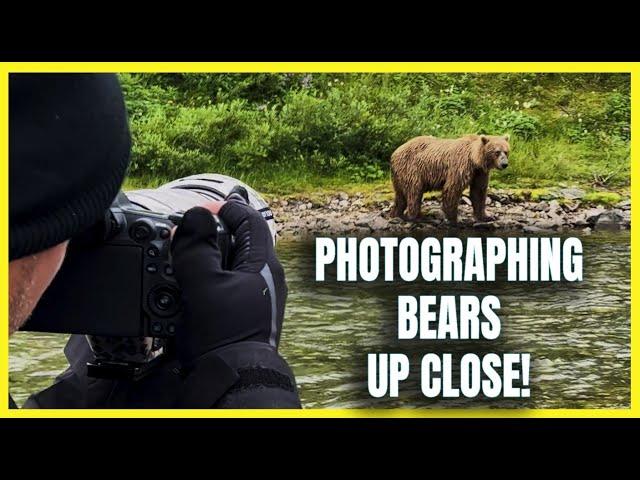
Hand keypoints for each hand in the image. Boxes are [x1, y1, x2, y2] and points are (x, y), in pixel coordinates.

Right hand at [170, 198, 285, 365]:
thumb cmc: (224, 337)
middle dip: (212, 234)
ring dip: (209, 258)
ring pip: (232, 263)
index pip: (251, 219)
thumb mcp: (203, 286)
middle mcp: (267, 278)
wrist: (234, 379)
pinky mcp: (246, 312)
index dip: (225, 209)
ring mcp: (258, 296)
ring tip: (184, 263)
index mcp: (264, 265)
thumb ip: (197, 248)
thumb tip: (196, 217)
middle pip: (240, 240)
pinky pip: (227, 284)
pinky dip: (210, 279)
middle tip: (187, 237)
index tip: (201, 212)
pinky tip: (191, 288)